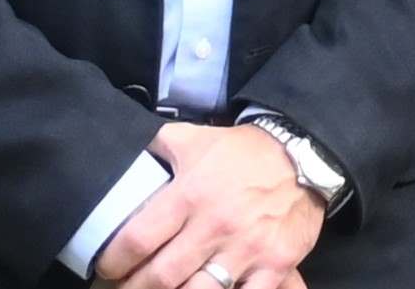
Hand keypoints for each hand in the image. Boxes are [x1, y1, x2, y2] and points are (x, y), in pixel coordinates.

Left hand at [101, 121, 321, 288]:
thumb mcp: (196, 139)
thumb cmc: (244, 153)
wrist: (305, 153)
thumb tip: (123, 155)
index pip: (137, 240)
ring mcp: (247, 249)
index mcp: (191, 194)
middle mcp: (216, 225)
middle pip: (160, 277)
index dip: (114, 262)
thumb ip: (158, 147)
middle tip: (128, 288)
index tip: (109, 268)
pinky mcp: (275, 264)